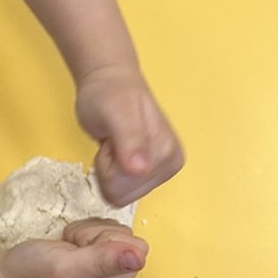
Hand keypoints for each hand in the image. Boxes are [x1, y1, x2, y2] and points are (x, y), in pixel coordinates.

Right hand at [0, 219, 147, 277]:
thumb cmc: (28, 275)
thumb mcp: (63, 267)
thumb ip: (101, 261)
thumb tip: (140, 257)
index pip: (135, 249)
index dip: (104, 241)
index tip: (78, 250)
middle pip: (127, 238)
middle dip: (95, 235)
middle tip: (70, 249)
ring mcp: (109, 274)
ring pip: (115, 232)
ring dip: (87, 233)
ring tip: (67, 248)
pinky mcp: (99, 262)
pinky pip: (104, 231)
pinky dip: (84, 232)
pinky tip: (68, 245)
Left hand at [75, 64, 183, 206]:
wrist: (109, 82)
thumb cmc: (109, 94)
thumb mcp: (116, 113)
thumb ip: (129, 141)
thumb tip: (140, 169)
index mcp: (168, 155)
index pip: (125, 188)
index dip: (109, 165)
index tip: (115, 140)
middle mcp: (169, 166)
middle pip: (122, 195)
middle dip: (109, 169)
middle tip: (113, 141)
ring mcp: (158, 171)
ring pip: (118, 195)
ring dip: (108, 170)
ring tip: (115, 142)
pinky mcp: (146, 173)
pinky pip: (117, 190)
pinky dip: (109, 171)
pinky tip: (116, 149)